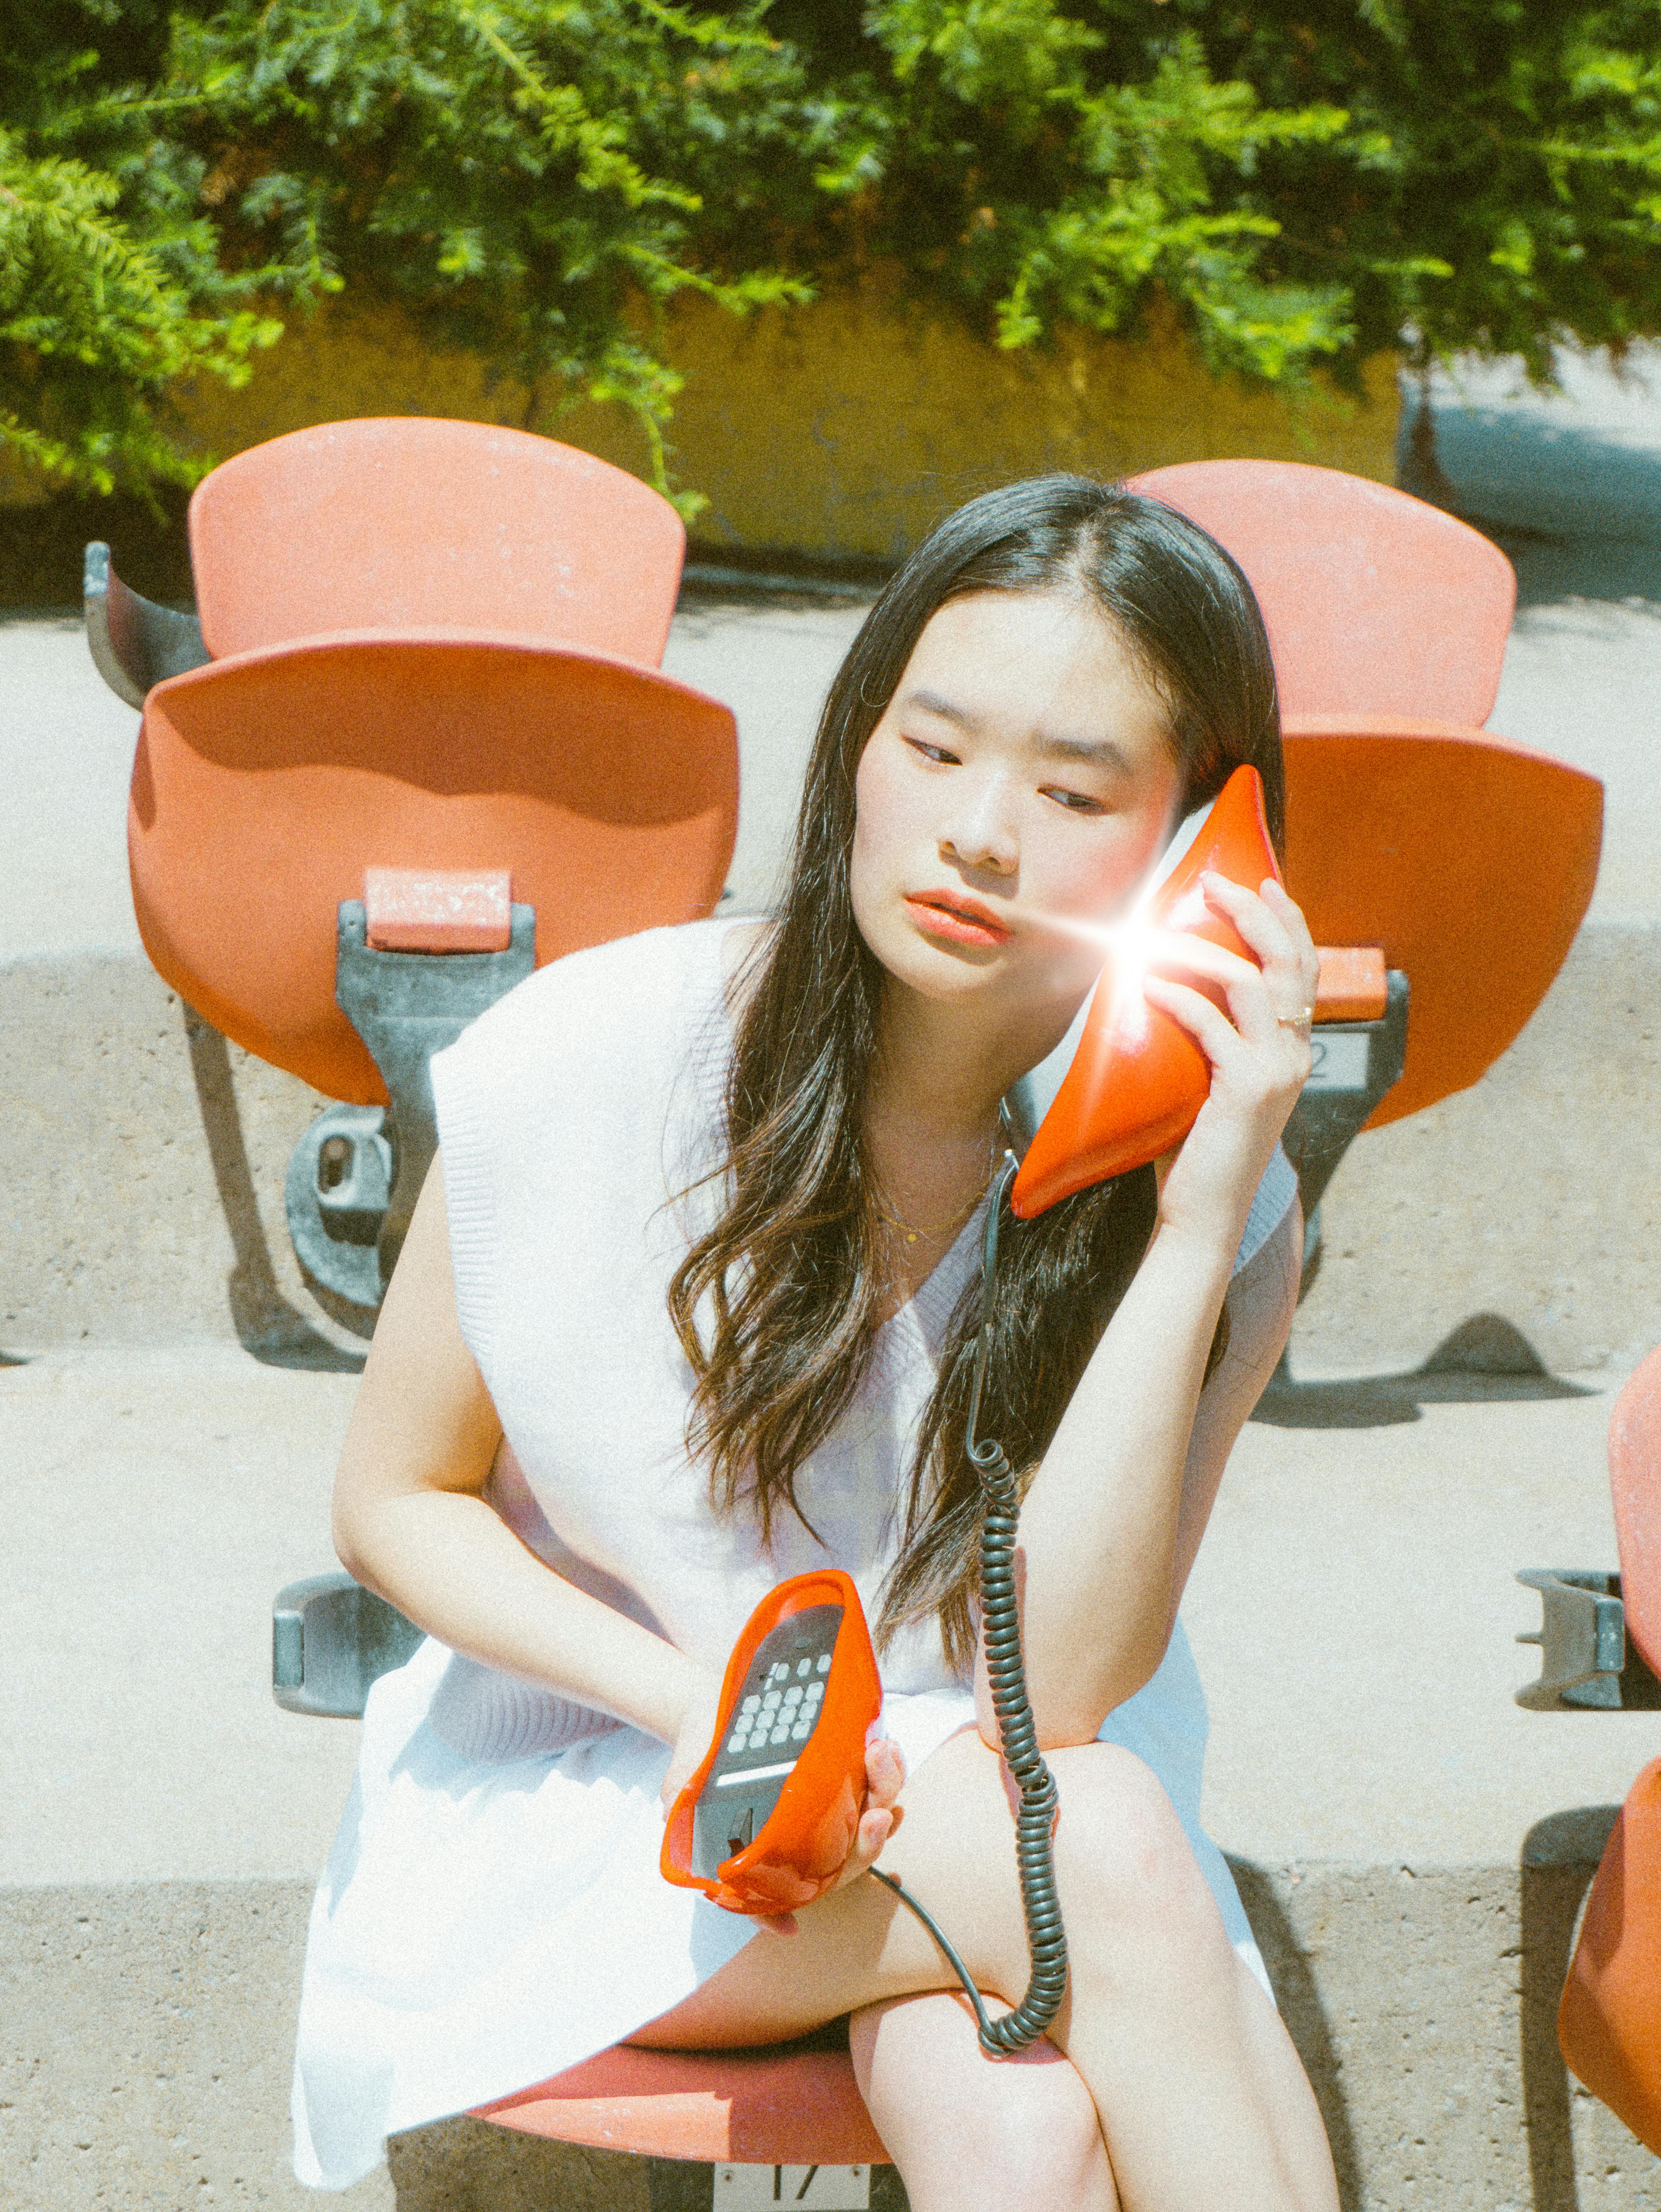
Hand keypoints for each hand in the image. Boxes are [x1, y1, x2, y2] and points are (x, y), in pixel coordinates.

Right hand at [659, 1678, 905, 1936]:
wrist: (703, 1708)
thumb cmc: (695, 1763)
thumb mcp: (682, 1802)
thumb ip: (690, 1839)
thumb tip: (711, 1884)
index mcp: (783, 1847)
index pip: (819, 1878)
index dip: (837, 1876)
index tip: (845, 1868)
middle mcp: (815, 1825)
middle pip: (857, 1847)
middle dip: (872, 1837)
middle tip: (879, 1815)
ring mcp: (833, 1789)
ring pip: (875, 1804)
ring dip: (887, 1787)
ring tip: (881, 1757)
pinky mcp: (842, 1751)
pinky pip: (875, 1766)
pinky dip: (886, 1762)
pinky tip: (884, 1746)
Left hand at [1141, 872, 1318, 1252]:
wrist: (1202, 1213)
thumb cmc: (1198, 1147)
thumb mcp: (1215, 1080)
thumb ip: (1214, 1036)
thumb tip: (1170, 982)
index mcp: (1294, 1049)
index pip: (1303, 969)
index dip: (1288, 921)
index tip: (1263, 882)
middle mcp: (1296, 1054)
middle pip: (1288, 961)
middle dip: (1256, 913)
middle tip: (1217, 882)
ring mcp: (1276, 1070)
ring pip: (1250, 983)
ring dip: (1203, 950)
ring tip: (1162, 933)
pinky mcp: (1246, 1088)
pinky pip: (1212, 1025)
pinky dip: (1178, 997)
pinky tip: (1148, 986)